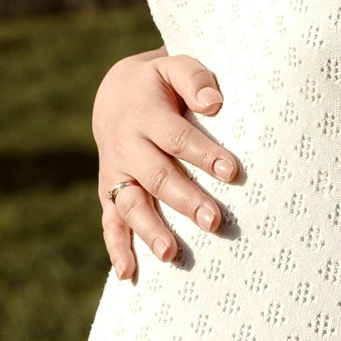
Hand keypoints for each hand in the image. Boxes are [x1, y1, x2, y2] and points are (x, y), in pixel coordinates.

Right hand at [94, 50, 241, 280]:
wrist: (116, 95)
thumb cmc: (161, 84)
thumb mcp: (173, 66)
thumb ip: (194, 78)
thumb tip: (214, 103)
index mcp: (144, 113)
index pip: (177, 136)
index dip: (204, 154)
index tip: (232, 171)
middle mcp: (125, 145)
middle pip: (157, 175)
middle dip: (185, 199)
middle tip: (214, 221)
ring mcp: (115, 173)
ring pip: (131, 204)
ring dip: (150, 230)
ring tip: (171, 253)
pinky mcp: (109, 193)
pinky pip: (109, 223)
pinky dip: (117, 248)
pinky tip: (130, 273)